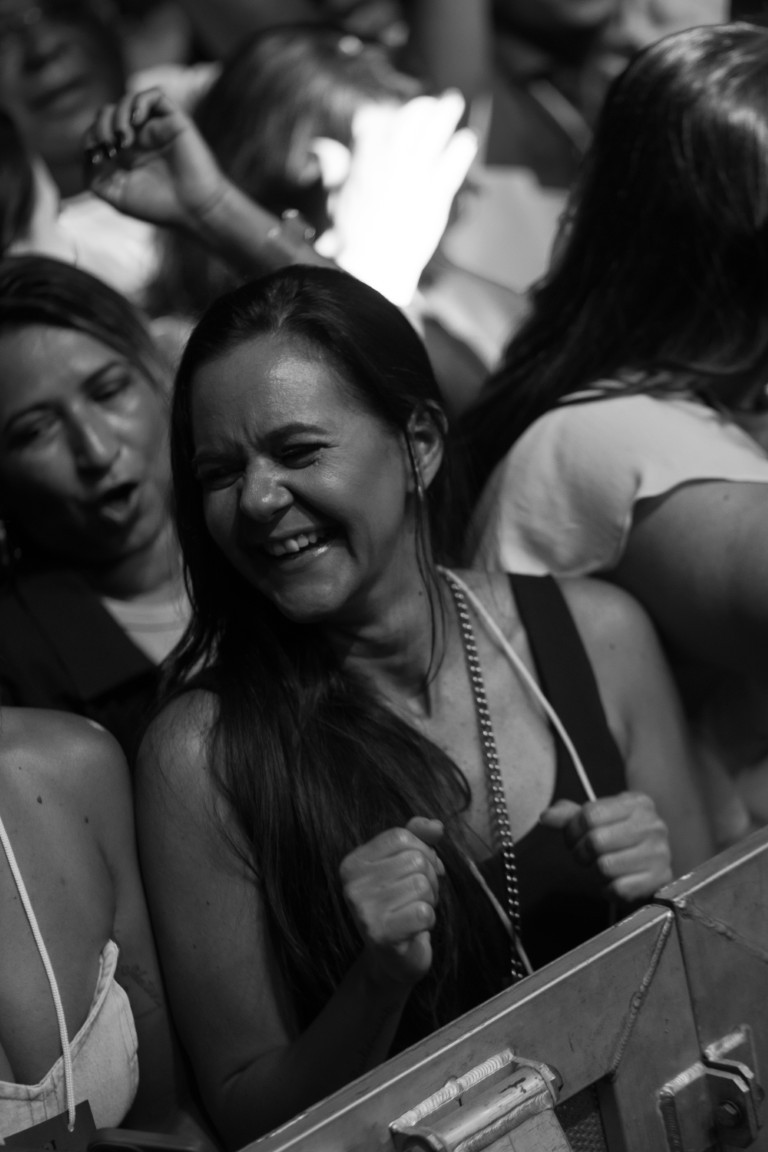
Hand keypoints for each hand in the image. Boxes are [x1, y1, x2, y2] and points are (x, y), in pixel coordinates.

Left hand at [83, 87, 228, 230]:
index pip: (99, 130)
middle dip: (100, 127)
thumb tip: (86, 152)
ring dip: (117, 116)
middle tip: (110, 148)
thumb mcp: (116, 196)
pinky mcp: (174, 120)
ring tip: (124, 140)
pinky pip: (154, 95)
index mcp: (127, 155)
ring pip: (128, 100)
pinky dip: (140, 101)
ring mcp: (157, 128)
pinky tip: (137, 121)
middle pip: (108, 112)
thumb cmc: (160, 208)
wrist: (193, 211)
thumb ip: (94, 177)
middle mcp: (140, 138)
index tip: (97, 157)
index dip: (91, 138)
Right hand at [316, 90, 477, 305]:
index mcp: (363, 162)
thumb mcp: (335, 197)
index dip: (383, 115)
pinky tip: (468, 139)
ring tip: (454, 101)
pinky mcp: (433, 197)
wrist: (371, 269)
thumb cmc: (352, 239)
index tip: (391, 115)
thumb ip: (332, 166)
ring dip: (444, 115)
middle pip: (407, 120)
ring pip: (432, 134)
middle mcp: (388, 164)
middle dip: (420, 107)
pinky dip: (460, 149)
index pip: (372, 121)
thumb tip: (321, 146)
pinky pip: (451, 165)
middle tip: (433, 102)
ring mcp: (413, 178)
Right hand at [340, 816, 444, 988]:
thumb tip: (435, 825)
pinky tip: (413, 928)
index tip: (418, 870)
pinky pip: (424, 912)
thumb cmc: (400, 904)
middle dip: (428, 878)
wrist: (393, 958)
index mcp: (353, 863)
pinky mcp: (381, 935)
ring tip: (413, 912)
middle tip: (415, 897)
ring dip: (428, 900)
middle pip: (415, 860)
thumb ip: (418, 838)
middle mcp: (352, 885)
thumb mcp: (405, 865)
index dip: (422, 850)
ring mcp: (364, 911)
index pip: (401, 836)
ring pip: (422, 884)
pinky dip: (428, 920)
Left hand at [540, 792, 672, 902]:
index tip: (574, 837)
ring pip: (606, 866)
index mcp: (637, 802)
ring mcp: (660, 854)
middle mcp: (654, 825)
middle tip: (584, 855)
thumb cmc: (617, 837)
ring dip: (595, 871)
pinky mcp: (661, 880)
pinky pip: (619, 889)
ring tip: (601, 866)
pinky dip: (609, 889)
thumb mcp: (595, 819)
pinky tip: (614, 882)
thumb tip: (546, 817)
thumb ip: (569, 815)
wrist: (650, 866)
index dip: (573, 829)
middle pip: (596, 841)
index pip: (590, 814)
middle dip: (581, 852)